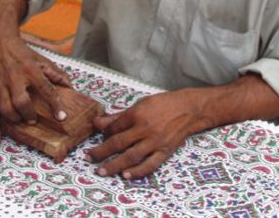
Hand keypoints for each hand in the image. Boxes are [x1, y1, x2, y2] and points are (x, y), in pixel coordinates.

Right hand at [0, 27, 70, 143]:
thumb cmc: (22, 52)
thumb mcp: (41, 59)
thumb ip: (56, 73)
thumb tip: (70, 87)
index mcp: (30, 69)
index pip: (45, 88)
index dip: (55, 104)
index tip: (61, 117)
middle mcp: (14, 77)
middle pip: (21, 101)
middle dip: (28, 114)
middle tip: (34, 119)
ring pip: (5, 108)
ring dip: (15, 119)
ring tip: (21, 121)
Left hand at [86, 90, 204, 178]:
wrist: (189, 109)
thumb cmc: (163, 104)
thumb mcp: (139, 104)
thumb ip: (118, 116)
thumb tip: (97, 122)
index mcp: (137, 114)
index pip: (115, 127)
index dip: (104, 133)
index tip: (100, 137)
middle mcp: (145, 128)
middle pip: (118, 143)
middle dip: (101, 151)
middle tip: (89, 158)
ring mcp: (155, 141)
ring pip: (131, 156)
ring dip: (114, 165)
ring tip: (101, 171)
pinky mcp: (165, 151)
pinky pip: (150, 164)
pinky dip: (137, 171)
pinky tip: (126, 175)